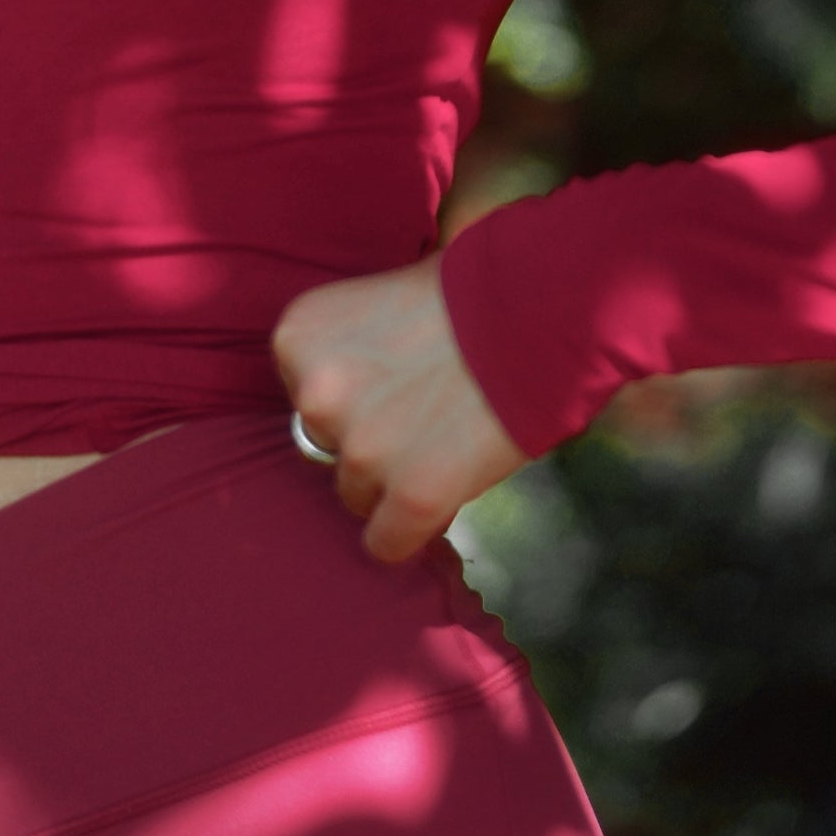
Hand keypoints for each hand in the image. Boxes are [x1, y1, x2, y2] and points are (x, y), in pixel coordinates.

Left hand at [271, 256, 526, 564]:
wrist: (538, 309)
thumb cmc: (468, 291)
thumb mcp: (379, 295)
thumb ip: (347, 344)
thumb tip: (342, 394)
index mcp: (297, 337)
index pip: (304, 398)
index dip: (355, 398)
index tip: (396, 383)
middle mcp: (314, 394)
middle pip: (327, 449)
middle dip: (372, 440)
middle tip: (426, 413)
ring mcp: (362, 449)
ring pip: (357, 497)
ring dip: (395, 482)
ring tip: (447, 440)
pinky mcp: (412, 496)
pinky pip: (386, 544)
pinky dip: (411, 533)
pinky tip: (442, 498)